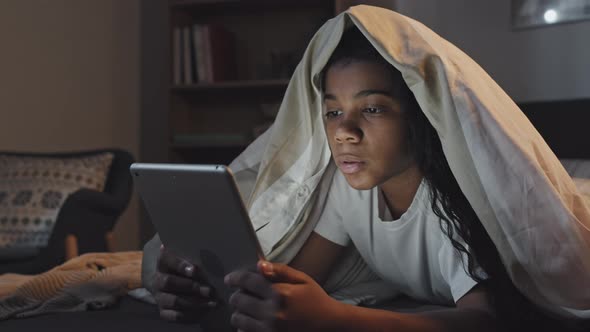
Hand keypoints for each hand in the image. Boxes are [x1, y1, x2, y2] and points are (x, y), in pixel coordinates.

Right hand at [153, 245, 215, 322]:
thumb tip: (202, 229)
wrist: (167, 275)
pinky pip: (173, 315)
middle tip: (209, 290)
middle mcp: (158, 278)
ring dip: (193, 303)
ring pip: (173, 301)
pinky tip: (204, 310)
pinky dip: (189, 315)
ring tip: (212, 302)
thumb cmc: (183, 259)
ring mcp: (159, 295)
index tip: (195, 270)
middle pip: (169, 282)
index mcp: (162, 261)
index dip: (180, 265)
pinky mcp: (163, 309)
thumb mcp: (183, 248)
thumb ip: (189, 241)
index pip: (167, 260)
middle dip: (190, 286)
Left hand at [225, 261, 343, 331]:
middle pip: (239, 300)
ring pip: (238, 318)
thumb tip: (259, 264)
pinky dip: (245, 326)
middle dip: (237, 295)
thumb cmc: (315, 300)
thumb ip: (280, 271)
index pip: (247, 282)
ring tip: (246, 308)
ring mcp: (269, 329)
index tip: (230, 279)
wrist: (330, 326)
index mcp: (280, 293)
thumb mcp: (302, 280)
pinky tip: (253, 321)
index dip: (235, 278)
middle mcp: (272, 312)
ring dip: (239, 311)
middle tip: (240, 294)